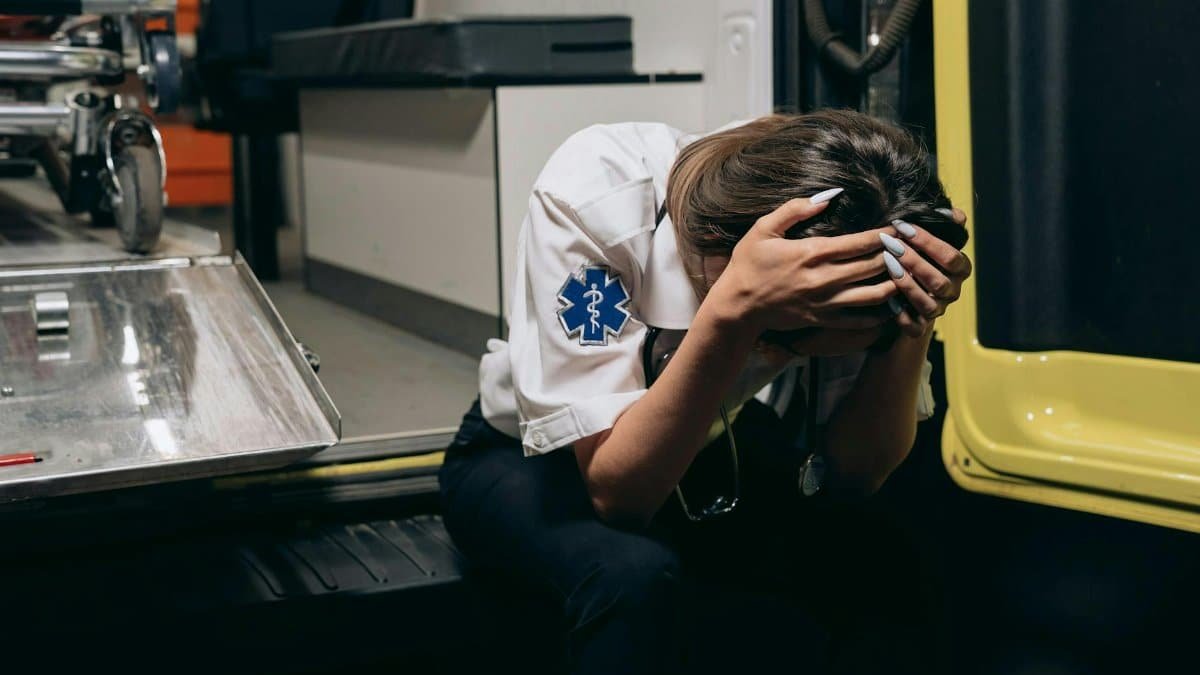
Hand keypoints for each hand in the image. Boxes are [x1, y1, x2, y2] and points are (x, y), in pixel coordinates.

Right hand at [708, 193, 895, 334]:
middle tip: (911, 247)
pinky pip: (861, 320)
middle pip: (874, 266)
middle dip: (897, 256)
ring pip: (874, 295)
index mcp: (813, 253)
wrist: (738, 305)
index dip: (886, 235)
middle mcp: (825, 279)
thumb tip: (828, 195)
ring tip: (905, 273)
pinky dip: (880, 313)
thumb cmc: (749, 264)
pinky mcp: (824, 319)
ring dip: (894, 283)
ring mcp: (826, 302)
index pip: (862, 242)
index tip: (900, 228)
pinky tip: (891, 303)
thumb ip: (795, 209)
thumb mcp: (764, 228)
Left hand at [884, 208, 972, 336]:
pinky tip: (888, 300)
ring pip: (928, 305)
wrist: (905, 293)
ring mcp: (936, 311)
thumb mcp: (928, 238)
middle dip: (914, 261)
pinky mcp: (920, 327)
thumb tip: (952, 213)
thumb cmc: (917, 256)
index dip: (928, 242)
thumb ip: (943, 224)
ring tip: (888, 265)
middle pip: (939, 281)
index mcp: (960, 269)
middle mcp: (951, 291)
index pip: (951, 257)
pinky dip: (902, 316)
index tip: (902, 226)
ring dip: (907, 284)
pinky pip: (915, 327)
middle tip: (891, 245)